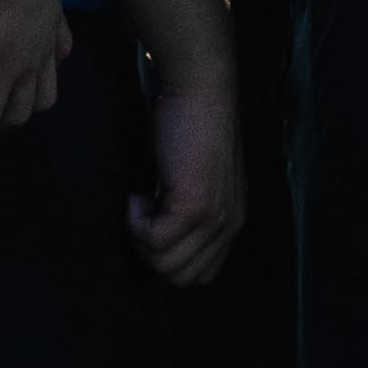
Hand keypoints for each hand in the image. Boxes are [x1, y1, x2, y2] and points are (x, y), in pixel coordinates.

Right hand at [127, 62, 244, 287]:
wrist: (199, 90)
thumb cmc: (190, 124)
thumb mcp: (197, 176)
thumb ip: (190, 209)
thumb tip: (157, 237)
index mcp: (232, 220)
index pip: (202, 274)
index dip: (169, 256)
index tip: (155, 220)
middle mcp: (230, 225)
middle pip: (182, 277)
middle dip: (151, 253)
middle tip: (142, 213)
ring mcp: (214, 218)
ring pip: (165, 265)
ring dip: (140, 238)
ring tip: (140, 201)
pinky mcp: (194, 206)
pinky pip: (153, 241)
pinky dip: (135, 222)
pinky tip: (137, 194)